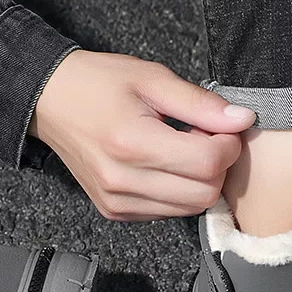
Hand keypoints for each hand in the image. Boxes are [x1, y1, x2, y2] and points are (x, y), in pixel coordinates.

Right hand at [29, 50, 255, 220]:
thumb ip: (199, 103)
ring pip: (189, 209)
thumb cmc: (98, 84)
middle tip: (204, 138)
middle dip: (217, 167)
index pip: (207, 164)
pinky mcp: (115, 212)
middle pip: (203, 194)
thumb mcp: (151, 78)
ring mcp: (117, 202)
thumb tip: (242, 120)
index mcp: (132, 143)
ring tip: (182, 150)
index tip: (223, 127)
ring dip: (199, 182)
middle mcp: (122, 181)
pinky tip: (164, 166)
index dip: (228, 146)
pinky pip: (167, 213)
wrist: (49, 102)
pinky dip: (178, 193)